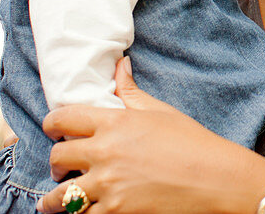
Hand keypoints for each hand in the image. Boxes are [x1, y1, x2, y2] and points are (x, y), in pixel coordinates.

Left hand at [37, 57, 264, 212]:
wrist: (214, 178)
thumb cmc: (190, 141)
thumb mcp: (159, 111)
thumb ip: (130, 90)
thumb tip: (120, 64)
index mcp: (113, 122)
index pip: (63, 119)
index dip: (51, 125)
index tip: (52, 131)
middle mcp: (104, 152)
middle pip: (57, 156)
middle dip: (56, 162)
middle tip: (61, 168)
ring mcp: (108, 185)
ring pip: (62, 195)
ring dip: (54, 200)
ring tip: (51, 204)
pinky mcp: (116, 211)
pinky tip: (83, 212)